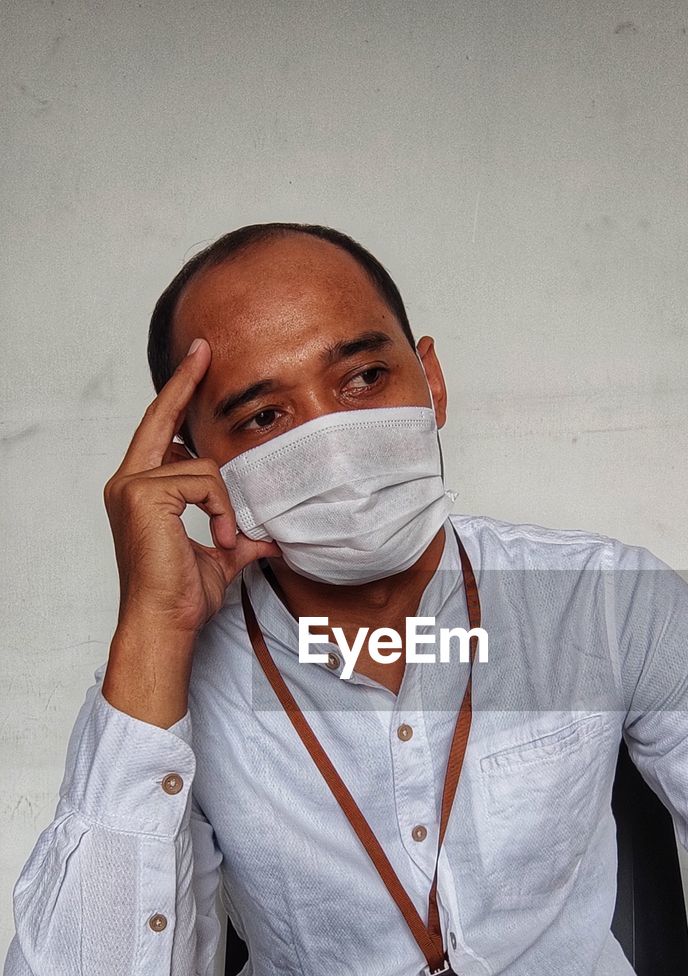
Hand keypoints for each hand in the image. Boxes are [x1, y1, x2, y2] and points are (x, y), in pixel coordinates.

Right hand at [103, 338, 280, 638]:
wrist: (164, 622)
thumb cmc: (181, 596)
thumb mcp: (219, 558)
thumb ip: (237, 535)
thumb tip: (269, 535)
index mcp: (139, 492)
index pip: (160, 434)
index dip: (177, 398)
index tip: (196, 364)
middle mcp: (127, 483)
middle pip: (162, 420)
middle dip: (186, 383)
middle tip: (206, 349)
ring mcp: (131, 486)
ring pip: (201, 467)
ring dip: (226, 504)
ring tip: (227, 538)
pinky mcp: (143, 494)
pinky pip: (203, 483)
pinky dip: (222, 509)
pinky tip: (221, 537)